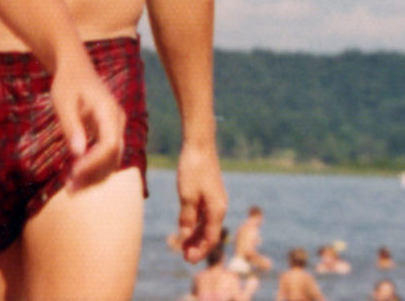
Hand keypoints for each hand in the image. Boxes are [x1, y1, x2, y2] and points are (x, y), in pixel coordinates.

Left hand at [48, 54, 124, 190]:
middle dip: (93, 175)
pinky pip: (106, 156)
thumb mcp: (63, 100)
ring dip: (93, 176)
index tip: (74, 173)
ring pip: (111, 160)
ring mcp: (115, 128)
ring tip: (71, 188)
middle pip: (113, 157)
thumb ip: (71, 126)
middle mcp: (117, 121)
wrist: (75, 68)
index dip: (94, 163)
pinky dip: (93, 168)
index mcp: (109, 111)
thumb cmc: (67, 82)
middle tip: (70, 190)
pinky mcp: (109, 134)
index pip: (109, 145)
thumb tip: (78, 153)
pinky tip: (75, 177)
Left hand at [172, 142, 225, 262]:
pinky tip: (186, 227)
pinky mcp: (209, 192)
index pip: (210, 238)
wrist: (199, 144)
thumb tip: (184, 238)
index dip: (200, 251)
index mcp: (217, 210)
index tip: (187, 260)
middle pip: (210, 233)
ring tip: (184, 246)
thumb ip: (186, 218)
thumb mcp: (186, 196)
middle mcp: (219, 207)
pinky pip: (204, 214)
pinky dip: (195, 223)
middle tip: (184, 257)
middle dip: (198, 246)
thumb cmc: (193, 169)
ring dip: (196, 236)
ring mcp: (215, 199)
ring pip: (206, 224)